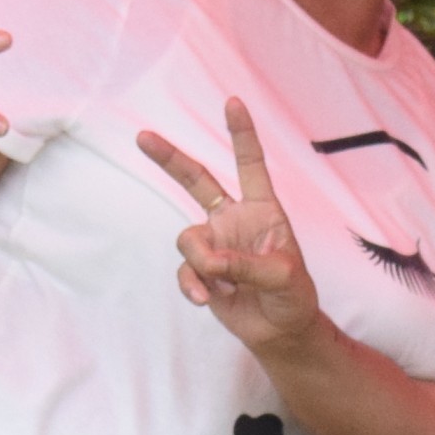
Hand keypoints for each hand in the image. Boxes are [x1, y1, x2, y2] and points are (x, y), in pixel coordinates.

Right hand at [141, 99, 325, 350]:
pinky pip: (184, 271)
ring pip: (187, 239)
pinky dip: (193, 286)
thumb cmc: (292, 296)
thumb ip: (245, 264)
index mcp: (262, 210)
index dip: (242, 135)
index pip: (250, 165)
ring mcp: (214, 244)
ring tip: (221, 284)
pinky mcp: (200, 271)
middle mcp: (234, 220)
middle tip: (142, 136)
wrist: (280, 332)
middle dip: (170, 159)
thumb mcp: (282, 276)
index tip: (233, 102)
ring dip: (201, 263)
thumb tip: (207, 262)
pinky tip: (207, 300)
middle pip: (197, 181)